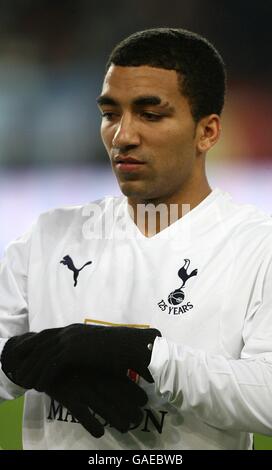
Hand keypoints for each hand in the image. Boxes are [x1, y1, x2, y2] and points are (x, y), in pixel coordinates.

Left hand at [1, 324, 160, 390]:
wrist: (133, 345)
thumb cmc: (120, 347)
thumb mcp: (98, 345)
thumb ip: (86, 347)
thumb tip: (82, 355)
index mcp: (75, 329)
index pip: (48, 334)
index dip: (34, 343)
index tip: (25, 351)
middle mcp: (70, 331)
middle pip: (40, 342)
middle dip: (27, 354)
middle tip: (18, 367)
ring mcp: (70, 340)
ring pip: (43, 355)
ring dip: (32, 369)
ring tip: (25, 382)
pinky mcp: (73, 351)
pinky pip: (51, 365)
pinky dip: (42, 376)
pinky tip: (38, 386)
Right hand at [45, 370, 147, 437]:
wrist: (41, 360)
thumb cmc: (69, 361)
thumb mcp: (87, 359)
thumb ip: (103, 364)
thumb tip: (124, 368)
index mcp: (100, 367)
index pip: (123, 379)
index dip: (135, 391)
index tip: (144, 401)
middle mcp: (94, 378)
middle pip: (117, 395)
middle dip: (129, 407)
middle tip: (138, 418)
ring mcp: (82, 388)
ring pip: (103, 406)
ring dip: (116, 418)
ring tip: (125, 428)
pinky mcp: (68, 397)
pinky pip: (82, 413)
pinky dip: (92, 424)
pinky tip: (100, 432)